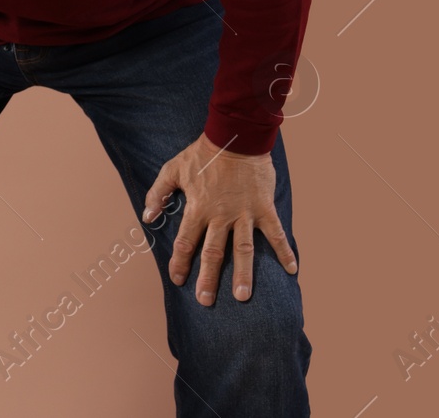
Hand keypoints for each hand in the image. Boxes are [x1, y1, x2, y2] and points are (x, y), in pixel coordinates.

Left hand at [141, 133, 297, 305]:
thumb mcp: (172, 170)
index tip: (177, 280)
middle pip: (213, 253)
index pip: (185, 242)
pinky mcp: (264, 208)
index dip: (179, 262)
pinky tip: (292, 270)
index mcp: (197, 208)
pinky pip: (276, 233)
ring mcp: (244, 214)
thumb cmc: (201, 155)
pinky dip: (284, 251)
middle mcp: (220, 216)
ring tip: (243, 296)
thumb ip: (157, 194)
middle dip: (208, 278)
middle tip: (206, 301)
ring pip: (243, 249)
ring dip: (243, 274)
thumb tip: (147, 217)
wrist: (235, 137)